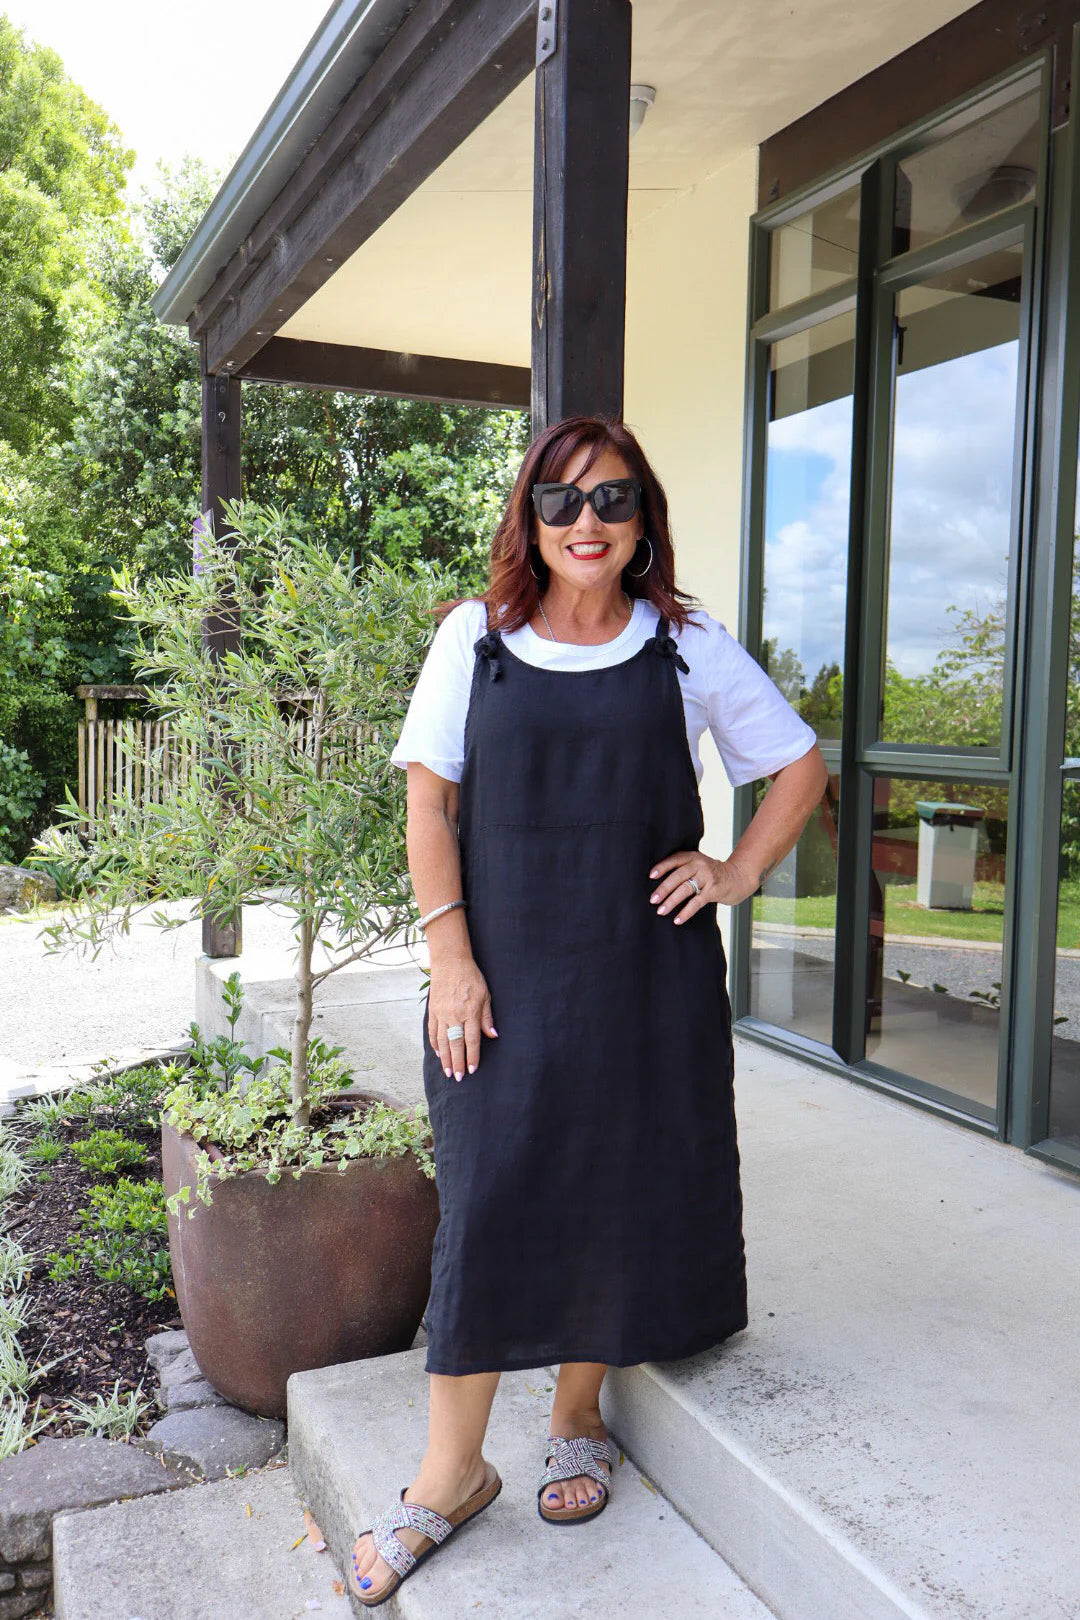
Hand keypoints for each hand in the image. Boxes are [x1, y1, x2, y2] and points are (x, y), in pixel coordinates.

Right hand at [428, 955, 496, 1079]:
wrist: (450, 961)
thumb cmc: (471, 977)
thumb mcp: (485, 995)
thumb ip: (487, 1017)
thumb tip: (493, 1035)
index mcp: (469, 1011)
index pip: (471, 1040)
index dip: (472, 1056)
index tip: (472, 1070)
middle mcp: (454, 1015)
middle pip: (456, 1044)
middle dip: (457, 1063)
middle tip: (458, 1078)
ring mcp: (441, 1013)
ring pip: (442, 1041)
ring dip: (445, 1058)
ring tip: (447, 1072)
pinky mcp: (433, 1010)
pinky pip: (433, 1031)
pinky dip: (435, 1044)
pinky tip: (439, 1054)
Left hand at [648, 850, 756, 923]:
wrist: (738, 877)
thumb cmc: (712, 873)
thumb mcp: (699, 865)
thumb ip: (683, 869)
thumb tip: (658, 883)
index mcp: (693, 857)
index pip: (675, 860)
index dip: (662, 867)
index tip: (650, 876)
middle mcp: (699, 865)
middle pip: (678, 876)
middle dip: (664, 888)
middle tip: (652, 900)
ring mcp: (707, 877)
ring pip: (686, 889)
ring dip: (671, 901)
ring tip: (661, 911)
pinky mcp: (714, 890)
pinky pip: (697, 902)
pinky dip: (686, 912)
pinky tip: (677, 920)